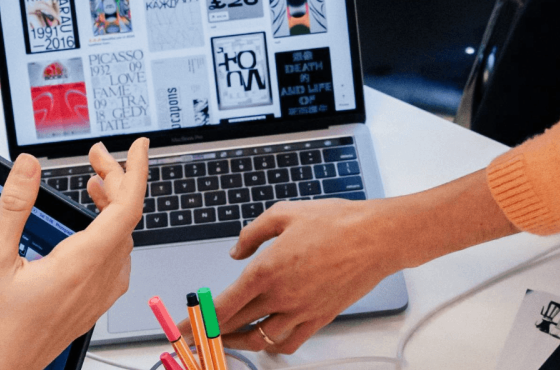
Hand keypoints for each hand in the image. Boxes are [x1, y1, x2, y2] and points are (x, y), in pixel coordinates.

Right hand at [0, 138, 148, 369]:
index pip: (126, 207)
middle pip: (126, 219)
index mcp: (80, 265)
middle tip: (96, 157)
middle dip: (116, 180)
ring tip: (94, 185)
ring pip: (123, 240)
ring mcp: (98, 296)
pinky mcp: (92, 305)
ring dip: (114, 206)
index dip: (134, 171)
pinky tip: (93, 228)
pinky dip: (110, 232)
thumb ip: (14, 206)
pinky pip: (117, 261)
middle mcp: (97, 281)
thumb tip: (28, 166)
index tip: (136, 147)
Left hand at [207, 199, 402, 352]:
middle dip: (212, 333)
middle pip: (236, 326)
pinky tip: (266, 340)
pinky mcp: (320, 318)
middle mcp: (281, 296)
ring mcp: (301, 311)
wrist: (376, 237)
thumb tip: (235, 252)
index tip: (182, 329)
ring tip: (227, 337)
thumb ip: (252, 234)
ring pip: (261, 340)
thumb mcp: (283, 213)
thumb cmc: (335, 222)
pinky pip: (290, 343)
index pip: (222, 306)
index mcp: (266, 270)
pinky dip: (273, 346)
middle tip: (197, 335)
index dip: (198, 321)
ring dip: (239, 341)